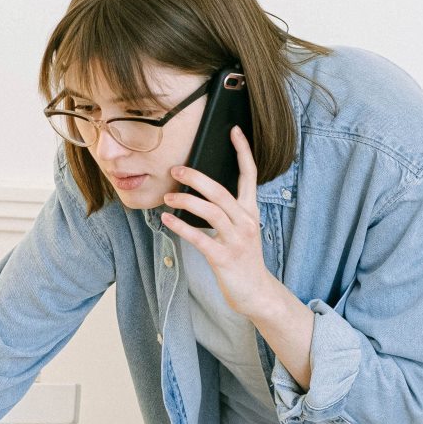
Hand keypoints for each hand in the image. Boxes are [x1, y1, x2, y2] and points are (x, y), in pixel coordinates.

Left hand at [160, 126, 284, 319]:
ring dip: (186, 202)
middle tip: (175, 170)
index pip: (250, 175)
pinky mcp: (224, 258)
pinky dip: (181, 228)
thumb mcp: (240, 230)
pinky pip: (199, 239)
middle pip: (221, 191)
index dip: (242, 151)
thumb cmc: (242, 258)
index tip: (233, 130)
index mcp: (250, 211)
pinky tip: (166, 221)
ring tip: (167, 198)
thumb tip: (198, 192)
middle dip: (196, 177)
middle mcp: (246, 221)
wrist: (256, 292)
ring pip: (211, 212)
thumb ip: (226, 211)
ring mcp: (236, 240)